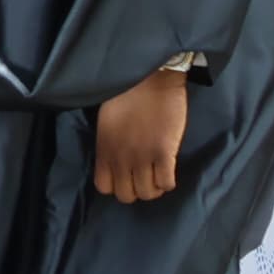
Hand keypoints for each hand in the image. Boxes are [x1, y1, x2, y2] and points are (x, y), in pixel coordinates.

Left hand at [92, 64, 190, 202]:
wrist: (150, 77)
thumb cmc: (126, 94)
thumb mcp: (106, 122)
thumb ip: (109, 145)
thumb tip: (115, 163)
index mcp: (104, 149)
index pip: (104, 187)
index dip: (117, 185)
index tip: (126, 176)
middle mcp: (120, 157)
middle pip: (126, 196)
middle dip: (137, 190)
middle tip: (146, 177)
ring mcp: (142, 156)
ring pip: (147, 193)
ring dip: (154, 188)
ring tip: (159, 174)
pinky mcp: (164, 152)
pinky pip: (167, 183)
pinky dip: (169, 181)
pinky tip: (169, 169)